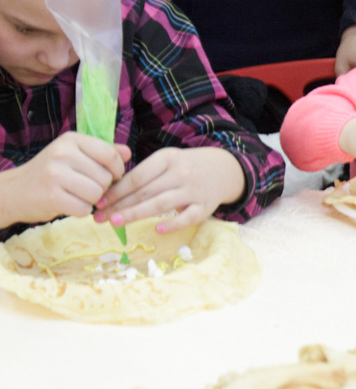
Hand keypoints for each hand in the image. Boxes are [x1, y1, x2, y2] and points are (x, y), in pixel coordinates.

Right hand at [0, 132, 127, 226]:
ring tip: (78, 196)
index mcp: (71, 140)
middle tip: (86, 188)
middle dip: (102, 188)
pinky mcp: (51, 196)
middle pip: (105, 177)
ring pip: (97, 194)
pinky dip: (81, 211)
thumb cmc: (52, 173)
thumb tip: (128, 152)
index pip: (110, 154)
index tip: (112, 176)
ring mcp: (55, 174)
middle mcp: (63, 153)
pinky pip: (84, 209)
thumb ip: (103, 153)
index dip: (117, 169)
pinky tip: (69, 204)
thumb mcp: (75, 155)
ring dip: (92, 201)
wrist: (15, 191)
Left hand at [95, 147, 245, 233]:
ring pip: (162, 203)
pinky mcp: (205, 207)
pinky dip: (173, 223)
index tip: (99, 201)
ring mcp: (194, 191)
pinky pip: (188, 217)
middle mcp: (181, 173)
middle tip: (99, 218)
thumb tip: (110, 192)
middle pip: (146, 191)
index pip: (138, 176)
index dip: (117, 190)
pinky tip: (157, 229)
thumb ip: (144, 173)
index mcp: (168, 158)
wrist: (223, 169)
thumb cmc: (185, 167)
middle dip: (120, 205)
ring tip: (115, 222)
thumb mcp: (166, 161)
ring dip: (136, 214)